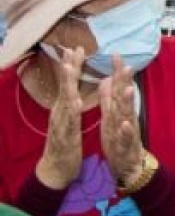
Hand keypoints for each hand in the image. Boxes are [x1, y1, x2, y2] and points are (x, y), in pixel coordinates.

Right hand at [36, 46, 84, 188]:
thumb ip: (72, 102)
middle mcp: (61, 112)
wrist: (56, 169)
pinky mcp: (65, 136)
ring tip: (69, 67)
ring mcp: (61, 123)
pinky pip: (69, 123)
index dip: (73, 65)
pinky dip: (72, 112)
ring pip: (65, 100)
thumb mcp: (70, 119)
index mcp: (65, 107)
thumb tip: (73, 87)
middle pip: (65, 86)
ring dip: (67, 83)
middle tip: (71, 49)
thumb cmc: (65, 142)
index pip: (69, 82)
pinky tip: (75, 102)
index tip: (77, 47)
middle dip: (68, 67)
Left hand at [99, 55, 144, 185]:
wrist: (127, 165)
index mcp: (118, 110)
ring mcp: (128, 130)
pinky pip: (126, 137)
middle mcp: (125, 117)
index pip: (118, 88)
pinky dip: (126, 130)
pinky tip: (125, 124)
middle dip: (125, 82)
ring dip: (128, 103)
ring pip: (128, 115)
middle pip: (124, 98)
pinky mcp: (127, 145)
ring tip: (127, 90)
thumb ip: (108, 99)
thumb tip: (105, 79)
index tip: (115, 55)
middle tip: (126, 66)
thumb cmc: (118, 139)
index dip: (117, 72)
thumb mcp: (110, 117)